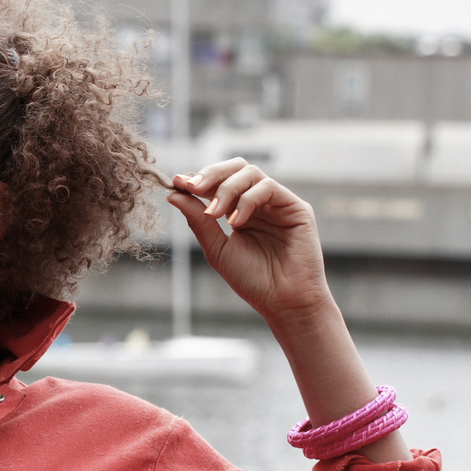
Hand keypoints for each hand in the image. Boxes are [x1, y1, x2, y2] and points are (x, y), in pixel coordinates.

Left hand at [166, 158, 333, 326]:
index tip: (176, 184)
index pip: (218, 182)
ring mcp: (278, 203)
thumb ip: (198, 220)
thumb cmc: (251, 279)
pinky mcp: (296, 208)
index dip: (197, 179)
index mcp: (239, 211)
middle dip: (210, 173)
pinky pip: (268, 187)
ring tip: (214, 215)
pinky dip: (246, 200)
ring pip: (250, 173)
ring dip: (226, 189)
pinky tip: (235, 222)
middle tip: (191, 187)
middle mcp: (259, 202)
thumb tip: (173, 194)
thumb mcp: (216, 248)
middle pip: (235, 168)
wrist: (282, 302)